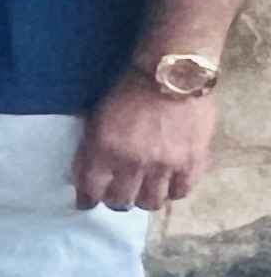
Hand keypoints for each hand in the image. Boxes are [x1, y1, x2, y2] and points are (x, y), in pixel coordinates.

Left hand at [75, 75, 215, 213]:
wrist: (171, 74)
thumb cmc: (128, 91)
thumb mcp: (96, 118)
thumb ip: (91, 149)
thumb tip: (86, 177)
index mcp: (104, 150)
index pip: (91, 190)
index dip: (88, 200)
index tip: (87, 202)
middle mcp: (133, 163)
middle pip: (121, 202)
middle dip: (116, 200)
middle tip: (118, 195)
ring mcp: (164, 165)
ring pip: (151, 202)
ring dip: (144, 199)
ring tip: (144, 191)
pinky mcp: (191, 162)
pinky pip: (181, 192)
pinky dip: (173, 192)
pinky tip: (168, 184)